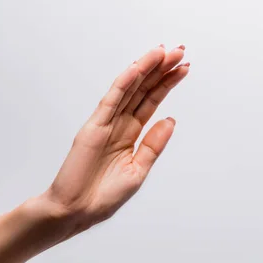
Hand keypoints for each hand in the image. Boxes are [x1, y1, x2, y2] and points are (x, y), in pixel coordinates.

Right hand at [42, 44, 189, 240]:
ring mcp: (106, 123)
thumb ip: (153, 144)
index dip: (167, 84)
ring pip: (129, 89)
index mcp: (131, 134)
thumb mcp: (139, 169)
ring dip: (146, 69)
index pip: (152, 101)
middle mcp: (120, 124)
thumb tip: (171, 120)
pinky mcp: (93, 127)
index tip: (184, 68)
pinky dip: (124, 83)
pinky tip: (137, 68)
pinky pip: (111, 100)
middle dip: (161, 70)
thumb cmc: (105, 195)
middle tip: (180, 51)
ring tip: (164, 52)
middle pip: (144, 90)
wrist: (78, 211)